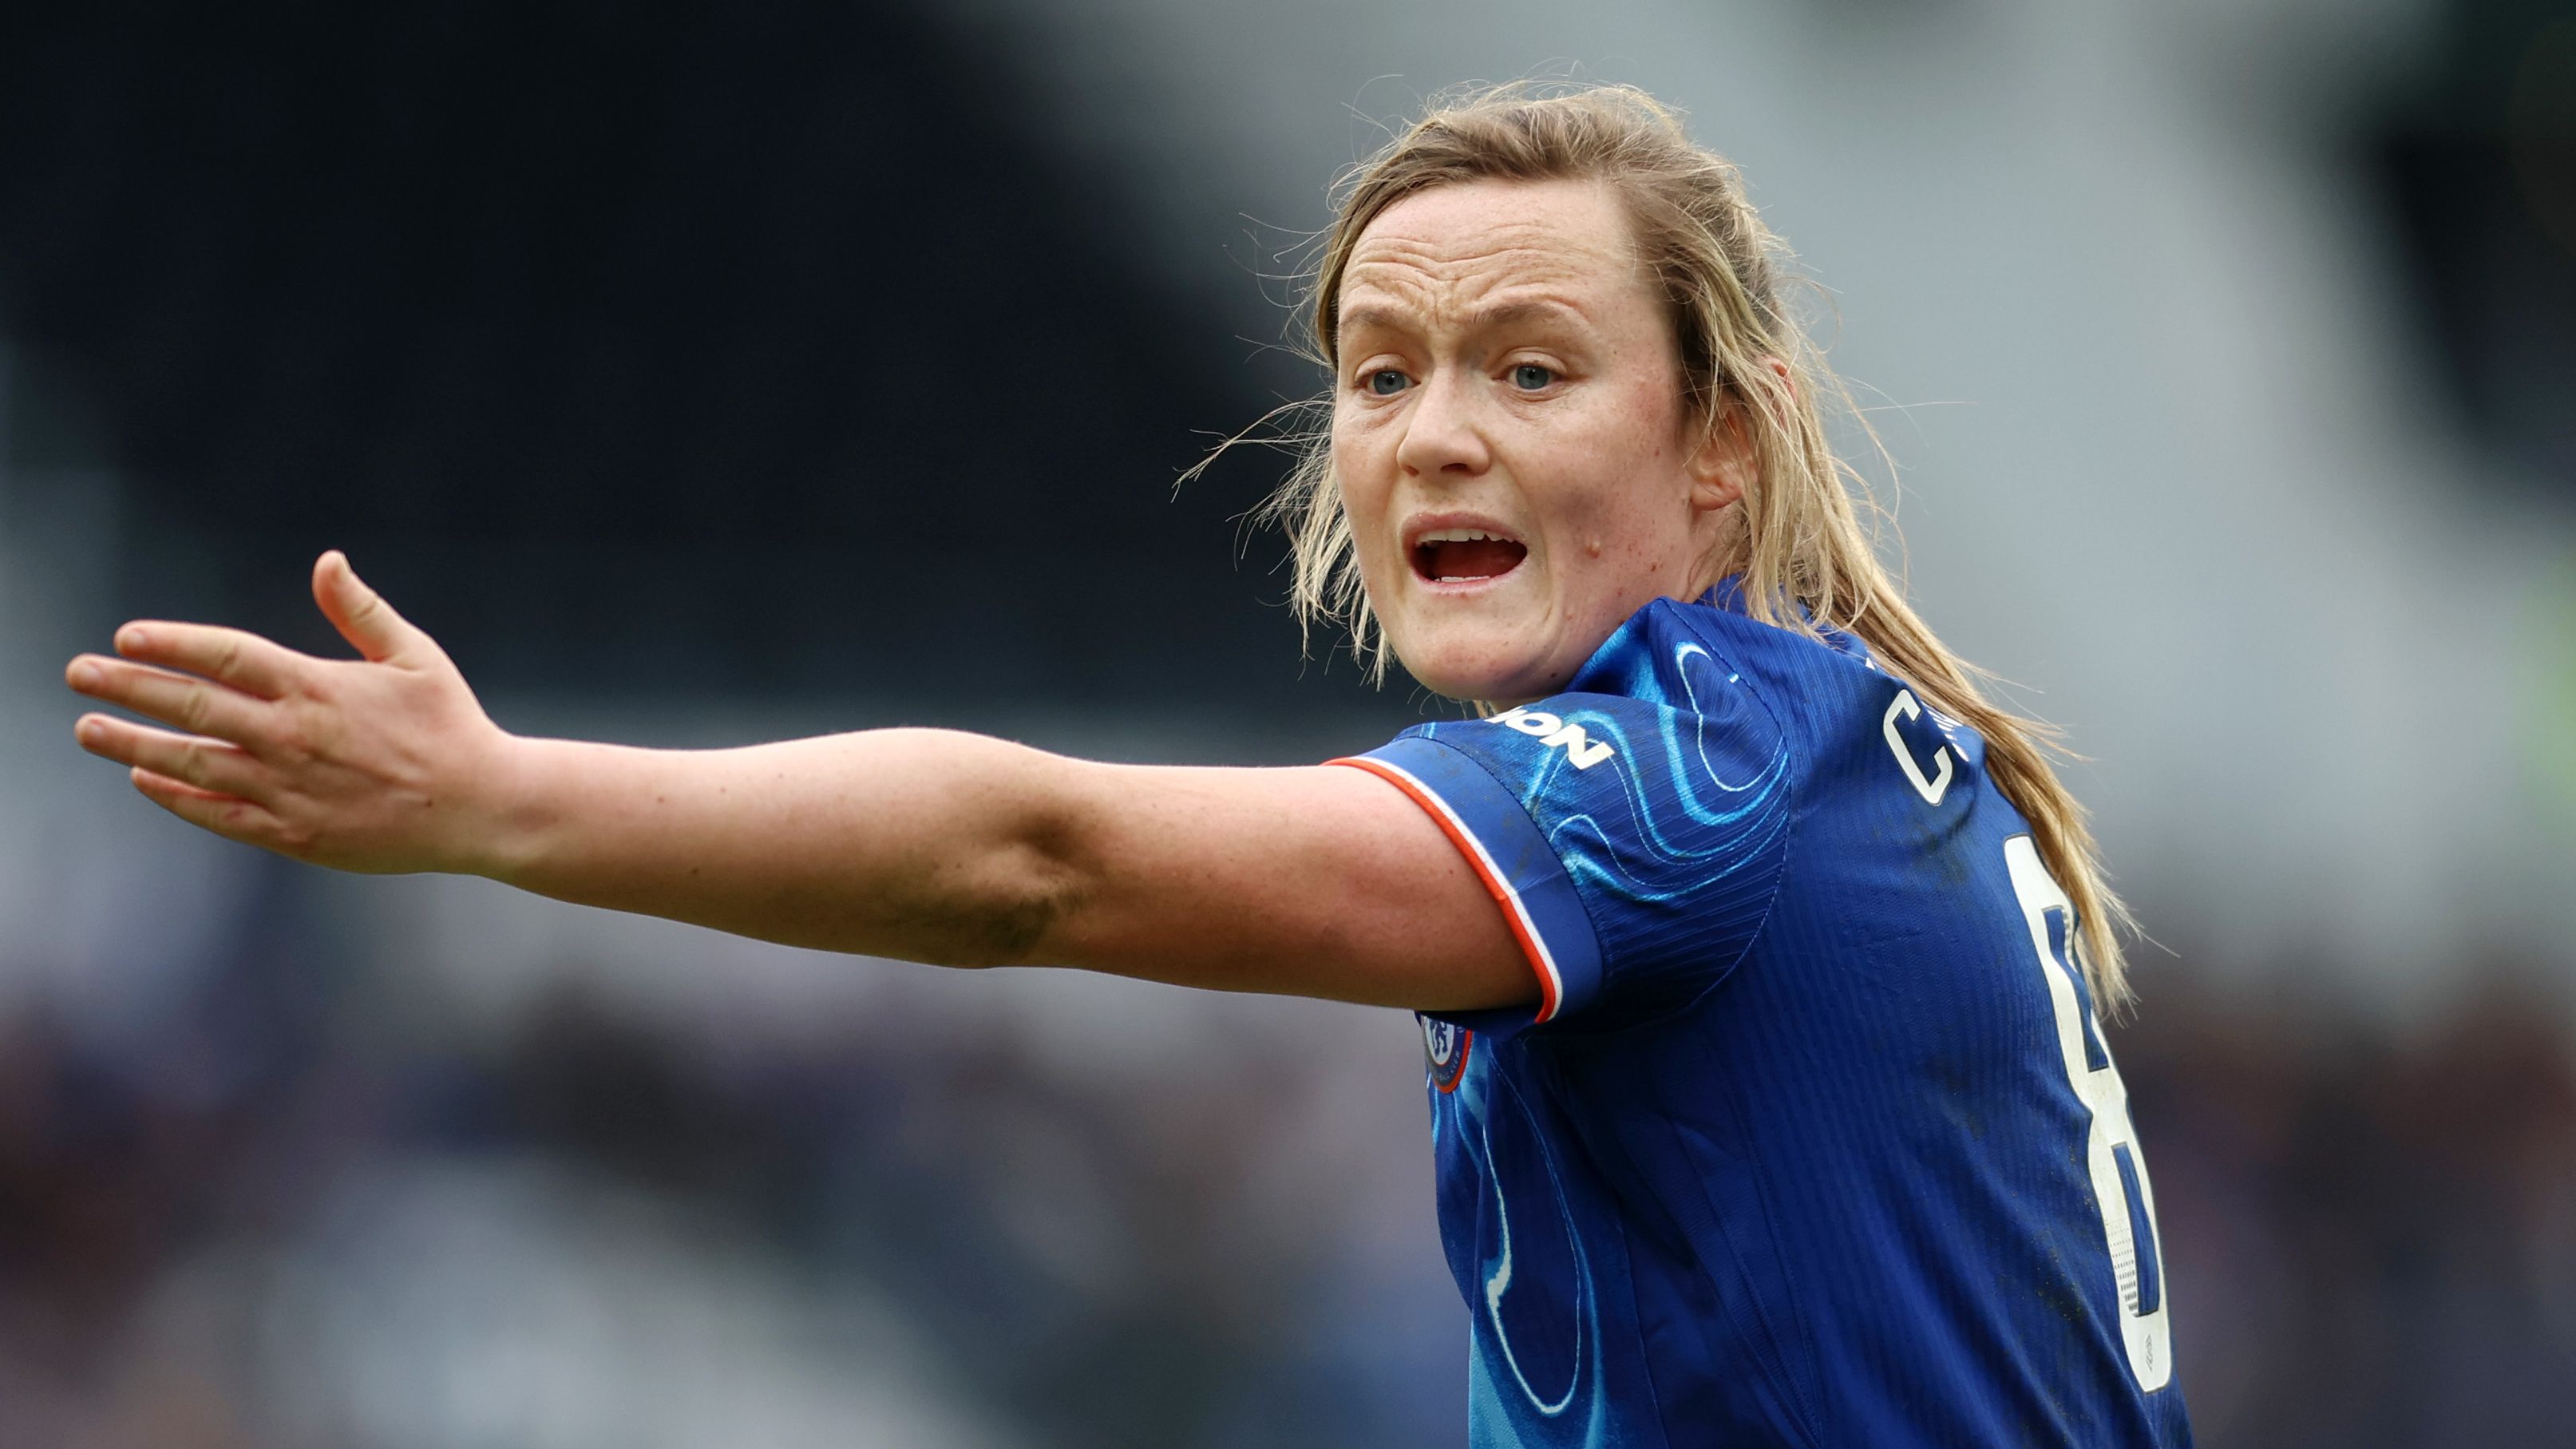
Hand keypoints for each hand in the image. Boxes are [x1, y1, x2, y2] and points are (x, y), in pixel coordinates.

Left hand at [66, 550, 520, 874]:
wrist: (481, 807)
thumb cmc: (451, 725)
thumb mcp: (416, 657)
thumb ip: (362, 611)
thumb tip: (327, 560)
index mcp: (319, 687)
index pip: (226, 656)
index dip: (172, 643)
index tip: (127, 636)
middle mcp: (293, 736)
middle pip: (191, 706)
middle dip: (127, 687)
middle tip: (78, 672)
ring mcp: (288, 788)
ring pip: (190, 763)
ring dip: (131, 744)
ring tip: (88, 729)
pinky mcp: (293, 833)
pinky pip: (217, 813)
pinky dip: (175, 797)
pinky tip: (144, 781)